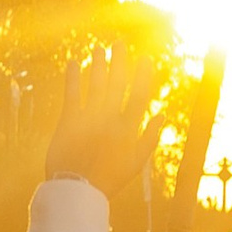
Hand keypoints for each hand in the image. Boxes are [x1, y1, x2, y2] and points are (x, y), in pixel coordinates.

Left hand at [45, 51, 159, 204]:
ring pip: (94, 84)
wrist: (78, 189)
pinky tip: (73, 62)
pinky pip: (72, 94)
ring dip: (97, 64)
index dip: (142, 75)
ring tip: (98, 48)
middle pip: (116, 83)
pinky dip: (73, 77)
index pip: (138, 95)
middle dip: (118, 61)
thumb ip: (150, 137)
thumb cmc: (110, 179)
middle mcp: (109, 119)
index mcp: (128, 128)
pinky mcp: (68, 121)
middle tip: (119, 42)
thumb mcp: (136, 163)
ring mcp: (88, 118)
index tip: (146, 58)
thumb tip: (162, 114)